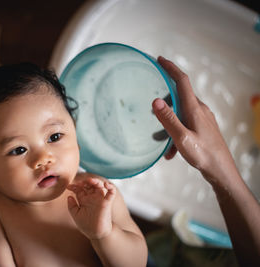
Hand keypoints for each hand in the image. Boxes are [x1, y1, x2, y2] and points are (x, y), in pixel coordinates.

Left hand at [67, 178, 115, 239]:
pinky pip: (112, 192)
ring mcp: (100, 199)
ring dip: (96, 181)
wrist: (96, 234)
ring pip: (100, 185)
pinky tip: (106, 184)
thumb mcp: (76, 215)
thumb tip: (69, 196)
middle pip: (90, 185)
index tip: (69, 186)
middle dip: (85, 181)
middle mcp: (92, 198)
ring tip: (90, 181)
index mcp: (84, 200)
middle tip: (81, 183)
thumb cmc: (86, 225)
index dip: (74, 186)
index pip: (80, 189)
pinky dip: (110, 187)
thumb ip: (71, 206)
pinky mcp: (107, 202)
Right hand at [152, 56, 237, 183]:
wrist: (221, 171)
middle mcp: (200, 110)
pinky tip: (171, 153)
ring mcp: (203, 118)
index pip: (181, 81)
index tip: (159, 59)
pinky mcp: (203, 127)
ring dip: (168, 124)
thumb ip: (168, 119)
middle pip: (179, 96)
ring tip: (160, 140)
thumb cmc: (203, 155)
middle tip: (151, 112)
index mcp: (194, 109)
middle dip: (164, 102)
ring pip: (180, 113)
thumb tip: (155, 100)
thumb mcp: (181, 138)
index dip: (170, 68)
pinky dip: (175, 134)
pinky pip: (185, 124)